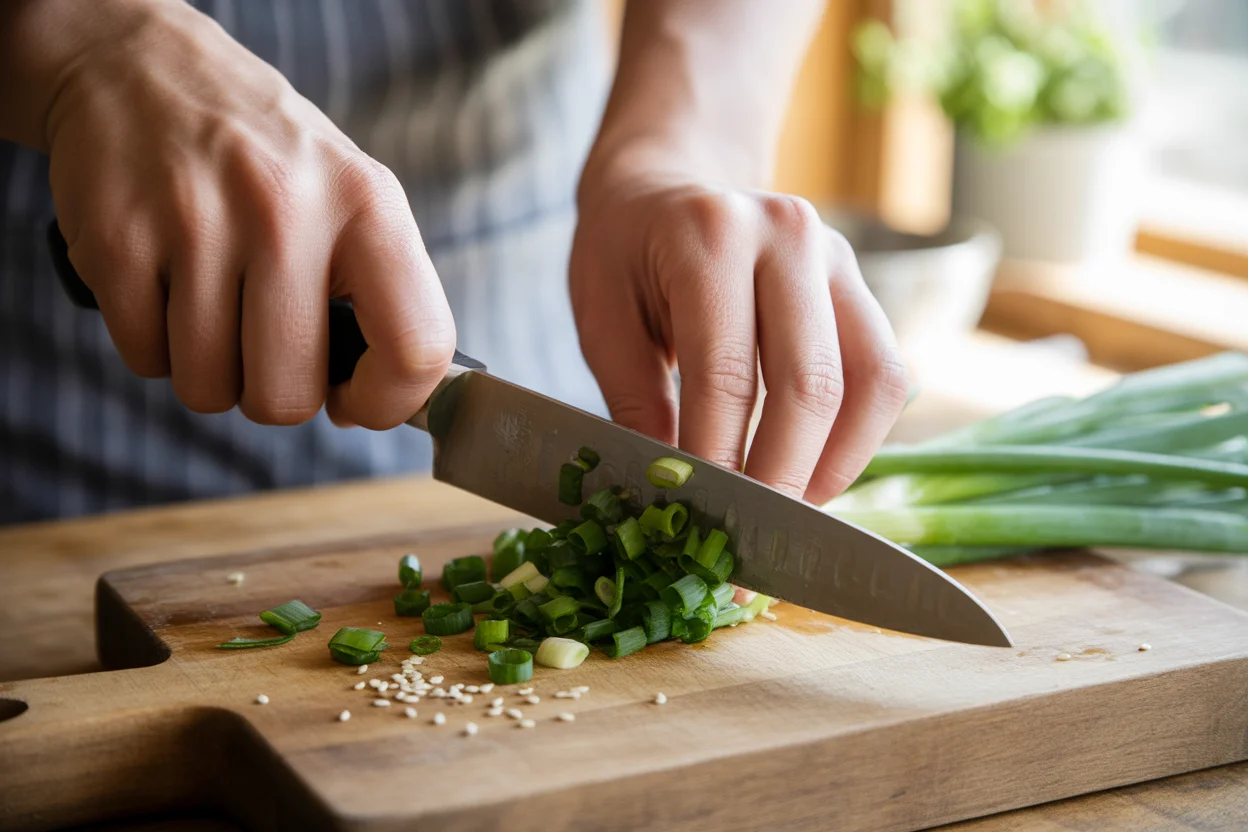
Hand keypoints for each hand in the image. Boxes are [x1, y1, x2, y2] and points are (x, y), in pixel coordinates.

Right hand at [42, 0, 453, 427]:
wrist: (144, 70)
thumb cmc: (267, 159)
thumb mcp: (353, 196)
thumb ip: (384, 293)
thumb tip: (392, 402)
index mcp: (367, 203)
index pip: (416, 346)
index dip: (388, 401)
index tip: (356, 400)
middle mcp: (287, 209)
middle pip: (288, 397)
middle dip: (274, 393)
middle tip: (265, 342)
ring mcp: (196, 222)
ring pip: (209, 388)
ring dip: (209, 369)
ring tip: (212, 302)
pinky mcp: (117, 240)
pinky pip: (146, 361)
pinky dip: (153, 345)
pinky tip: (166, 285)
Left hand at [570, 172, 907, 503]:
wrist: (666, 181)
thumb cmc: (623, 252)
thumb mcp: (601, 319)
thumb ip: (636, 403)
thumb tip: (671, 495)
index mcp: (710, 236)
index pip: (726, 375)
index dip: (719, 462)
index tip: (703, 528)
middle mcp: (788, 235)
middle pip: (810, 384)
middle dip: (782, 479)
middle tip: (751, 546)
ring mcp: (836, 255)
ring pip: (870, 382)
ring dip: (834, 466)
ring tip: (788, 517)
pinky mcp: (859, 284)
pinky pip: (884, 374)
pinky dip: (856, 438)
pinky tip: (813, 474)